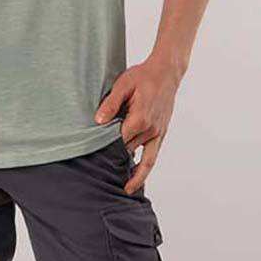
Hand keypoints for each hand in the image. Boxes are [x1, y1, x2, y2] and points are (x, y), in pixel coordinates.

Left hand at [95, 55, 180, 193]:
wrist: (166, 72)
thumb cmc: (143, 76)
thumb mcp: (123, 84)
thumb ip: (111, 103)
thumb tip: (98, 121)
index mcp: (139, 119)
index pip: (118, 141)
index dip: (105, 149)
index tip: (93, 159)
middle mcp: (150, 129)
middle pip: (128, 150)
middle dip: (115, 160)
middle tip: (98, 175)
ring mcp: (158, 132)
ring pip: (141, 157)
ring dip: (131, 170)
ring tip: (121, 189)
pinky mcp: (162, 133)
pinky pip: (153, 156)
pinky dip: (145, 169)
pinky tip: (136, 179)